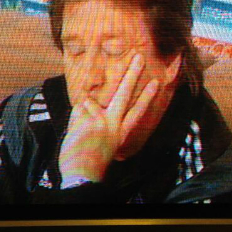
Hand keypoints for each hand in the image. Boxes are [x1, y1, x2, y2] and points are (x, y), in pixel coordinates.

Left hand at [59, 53, 159, 184]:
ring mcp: (101, 121)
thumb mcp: (105, 142)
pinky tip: (77, 133)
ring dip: (83, 115)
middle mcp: (114, 125)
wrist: (81, 175)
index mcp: (121, 132)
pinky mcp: (87, 120)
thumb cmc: (91, 160)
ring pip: (89, 103)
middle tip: (139, 57)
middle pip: (124, 93)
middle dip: (132, 74)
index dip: (147, 96)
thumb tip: (92, 101)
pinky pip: (78, 109)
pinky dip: (75, 119)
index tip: (156, 82)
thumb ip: (105, 122)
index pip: (137, 111)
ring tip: (83, 134)